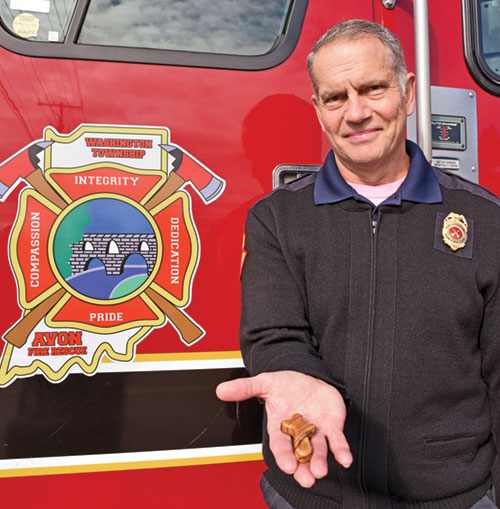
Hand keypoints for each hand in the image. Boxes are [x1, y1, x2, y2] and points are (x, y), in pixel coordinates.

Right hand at [216, 371, 351, 487]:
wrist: (309, 378)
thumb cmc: (287, 384)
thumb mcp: (266, 382)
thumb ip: (246, 388)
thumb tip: (221, 390)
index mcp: (280, 426)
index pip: (280, 445)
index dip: (284, 456)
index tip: (288, 466)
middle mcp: (297, 434)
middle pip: (299, 454)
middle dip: (303, 468)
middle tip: (306, 479)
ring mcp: (316, 432)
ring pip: (318, 452)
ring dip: (320, 462)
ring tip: (320, 471)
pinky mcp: (332, 428)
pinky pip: (337, 442)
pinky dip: (341, 451)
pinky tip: (344, 459)